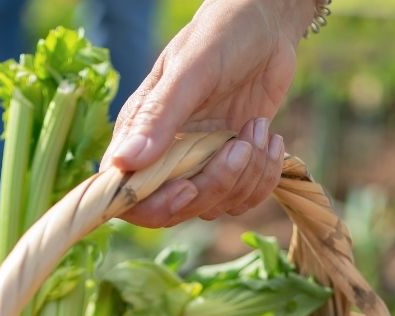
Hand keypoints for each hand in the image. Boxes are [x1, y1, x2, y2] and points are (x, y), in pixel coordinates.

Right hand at [100, 0, 313, 226]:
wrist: (266, 27)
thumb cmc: (221, 36)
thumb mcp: (190, 72)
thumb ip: (158, 118)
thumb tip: (123, 163)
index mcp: (140, 135)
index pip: (130, 197)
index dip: (156, 206)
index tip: (188, 188)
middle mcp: (166, 157)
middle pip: (178, 209)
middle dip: (215, 185)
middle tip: (239, 145)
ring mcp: (200, 166)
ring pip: (216, 207)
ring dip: (247, 176)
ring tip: (258, 128)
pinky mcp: (232, 169)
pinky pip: (243, 200)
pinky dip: (264, 177)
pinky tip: (270, 138)